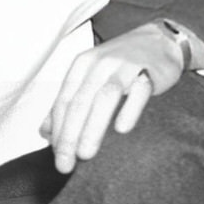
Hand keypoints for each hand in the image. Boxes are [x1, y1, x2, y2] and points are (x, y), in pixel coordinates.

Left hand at [40, 22, 185, 173]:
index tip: (56, 156)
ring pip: (103, 98)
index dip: (57, 129)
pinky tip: (122, 129)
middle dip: (69, 135)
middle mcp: (98, 65)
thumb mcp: (89, 77)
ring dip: (92, 127)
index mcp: (81, 67)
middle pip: (80, 102)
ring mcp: (123, 66)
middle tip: (66, 164)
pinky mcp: (149, 71)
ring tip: (86, 154)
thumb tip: (44, 132)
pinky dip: (129, 109)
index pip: (64, 101)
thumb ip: (69, 103)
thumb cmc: (120, 64)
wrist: (158, 39)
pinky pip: (138, 91)